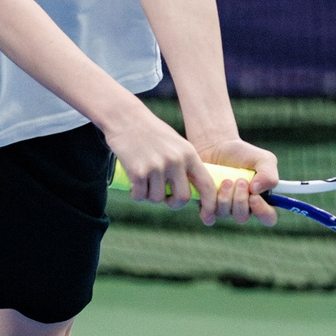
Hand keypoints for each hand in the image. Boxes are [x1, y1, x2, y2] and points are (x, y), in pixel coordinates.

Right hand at [107, 108, 224, 222]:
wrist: (125, 118)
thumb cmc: (151, 132)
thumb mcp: (176, 144)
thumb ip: (185, 165)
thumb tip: (189, 194)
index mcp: (189, 154)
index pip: (207, 184)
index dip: (210, 204)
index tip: (208, 216)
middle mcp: (175, 161)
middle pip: (182, 198)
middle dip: (172, 203)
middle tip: (164, 198)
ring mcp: (157, 166)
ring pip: (157, 199)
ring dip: (149, 196)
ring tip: (144, 181)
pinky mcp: (138, 171)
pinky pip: (140, 196)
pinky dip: (135, 194)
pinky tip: (133, 182)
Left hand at [197, 137, 279, 225]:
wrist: (215, 146)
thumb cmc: (242, 154)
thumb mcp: (263, 158)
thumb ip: (269, 174)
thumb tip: (257, 190)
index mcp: (260, 199)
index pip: (268, 218)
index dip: (263, 212)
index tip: (255, 197)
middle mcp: (242, 207)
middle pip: (243, 217)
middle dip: (240, 199)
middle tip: (240, 180)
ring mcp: (223, 208)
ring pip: (225, 214)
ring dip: (225, 196)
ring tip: (226, 180)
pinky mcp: (207, 206)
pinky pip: (208, 215)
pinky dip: (209, 202)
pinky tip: (211, 186)